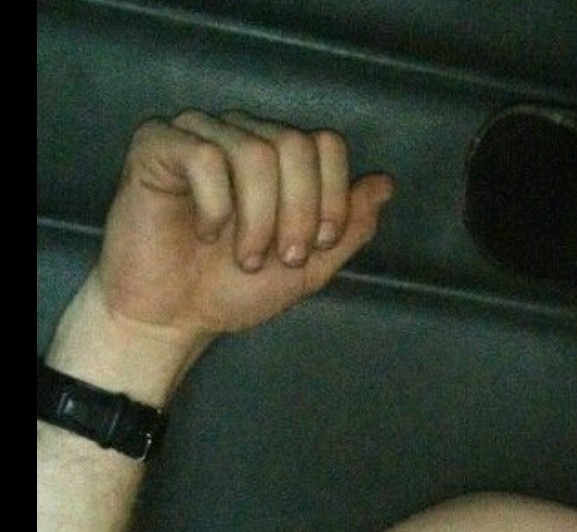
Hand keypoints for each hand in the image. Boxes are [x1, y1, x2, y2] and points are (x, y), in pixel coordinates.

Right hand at [94, 110, 393, 342]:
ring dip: (258, 220)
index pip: (326, 144)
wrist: (172, 317)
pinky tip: (206, 233)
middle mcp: (241, 135)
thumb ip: (347, 229)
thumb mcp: (308, 267)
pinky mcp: (157, 144)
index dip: (331, 199)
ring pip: (254, 152)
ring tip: (244, 257)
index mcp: (277, 157)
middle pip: (296, 145)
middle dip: (298, 214)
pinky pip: (204, 156)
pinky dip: (216, 207)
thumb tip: (385, 185)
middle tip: (280, 258)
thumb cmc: (231, 290)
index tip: (316, 247)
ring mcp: (199, 134)